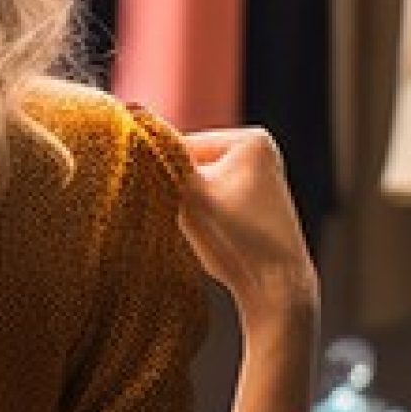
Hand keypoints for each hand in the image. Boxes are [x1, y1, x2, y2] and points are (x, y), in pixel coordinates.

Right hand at [175, 127, 320, 338]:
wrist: (277, 287)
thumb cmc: (238, 240)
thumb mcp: (191, 196)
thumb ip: (163, 161)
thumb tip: (134, 124)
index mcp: (250, 139)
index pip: (183, 145)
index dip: (167, 174)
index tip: (168, 201)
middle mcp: (261, 150)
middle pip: (193, 164)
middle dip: (181, 190)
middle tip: (189, 219)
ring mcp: (261, 175)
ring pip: (200, 184)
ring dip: (191, 205)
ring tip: (206, 229)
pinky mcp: (257, 201)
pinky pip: (215, 199)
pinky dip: (206, 215)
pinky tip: (218, 234)